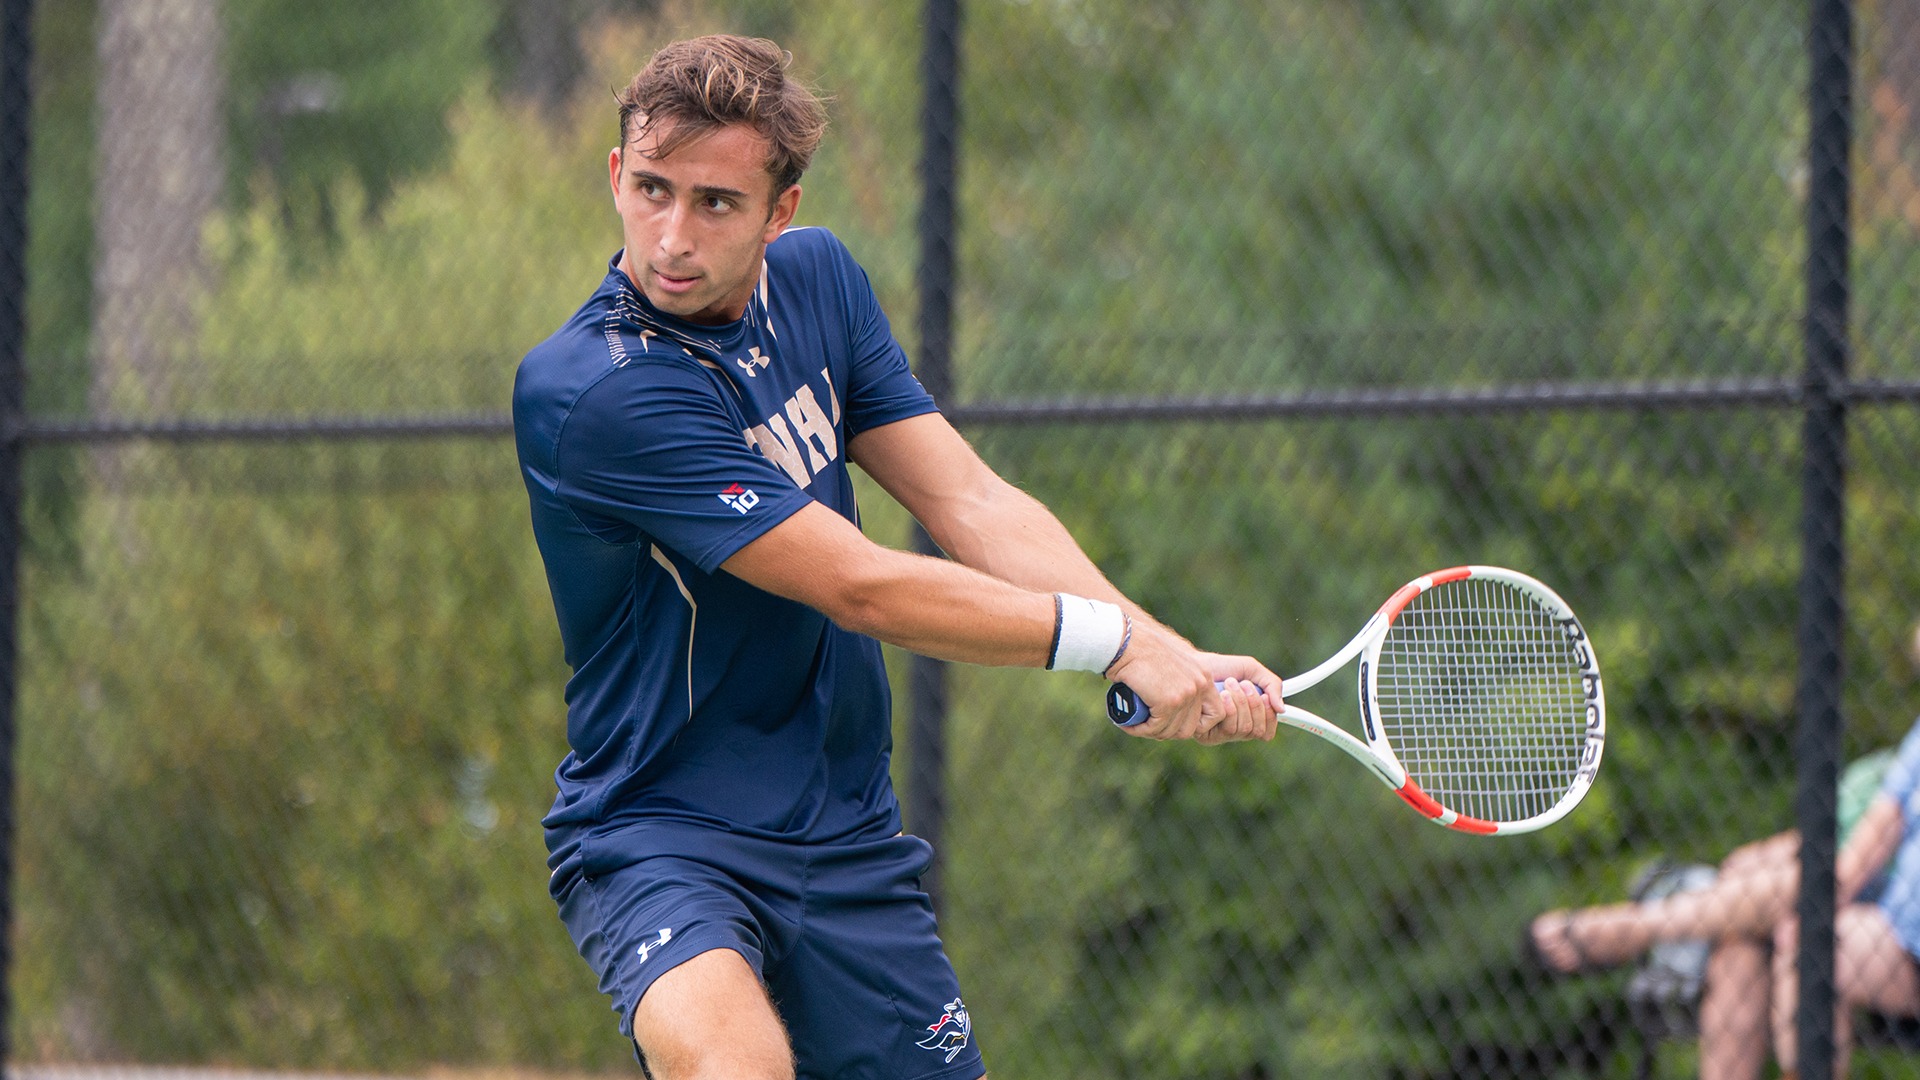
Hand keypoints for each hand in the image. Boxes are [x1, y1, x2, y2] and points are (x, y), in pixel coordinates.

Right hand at [1106, 631, 1281, 744]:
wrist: (1125, 641)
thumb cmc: (1142, 648)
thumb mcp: (1174, 662)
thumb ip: (1184, 679)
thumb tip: (1181, 704)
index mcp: (1204, 676)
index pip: (1216, 714)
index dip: (1196, 724)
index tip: (1176, 722)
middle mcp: (1200, 685)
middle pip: (1190, 728)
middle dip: (1168, 731)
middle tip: (1150, 725)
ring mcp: (1185, 695)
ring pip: (1171, 731)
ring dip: (1151, 731)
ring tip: (1136, 724)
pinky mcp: (1168, 702)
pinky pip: (1155, 728)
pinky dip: (1140, 730)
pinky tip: (1129, 724)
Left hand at [1195, 674, 1281, 745]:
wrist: (1196, 666)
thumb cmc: (1222, 669)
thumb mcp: (1252, 670)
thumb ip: (1272, 685)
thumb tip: (1281, 709)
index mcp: (1249, 719)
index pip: (1267, 732)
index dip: (1269, 716)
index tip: (1266, 696)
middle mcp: (1236, 730)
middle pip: (1257, 730)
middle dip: (1254, 704)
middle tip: (1243, 684)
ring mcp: (1221, 734)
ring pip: (1244, 729)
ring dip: (1240, 702)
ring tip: (1229, 684)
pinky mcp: (1207, 735)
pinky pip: (1229, 728)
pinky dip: (1229, 708)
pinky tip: (1220, 695)